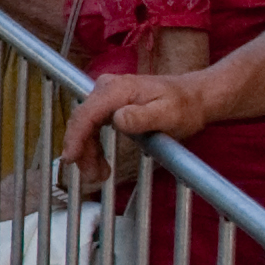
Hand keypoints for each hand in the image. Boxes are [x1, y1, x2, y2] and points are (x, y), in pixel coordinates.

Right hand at [61, 71, 205, 168]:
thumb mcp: (168, 114)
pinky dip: (94, 145)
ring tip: (98, 174)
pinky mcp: (109, 104)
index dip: (75, 137)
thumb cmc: (184, 106)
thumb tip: (117, 120)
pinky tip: (100, 161)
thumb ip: (142, 117)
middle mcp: (106, 88)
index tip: (70, 158)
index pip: (87, 113)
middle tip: (92, 176)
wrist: (194, 97)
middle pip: (83, 121)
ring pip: (86, 125)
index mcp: (117, 89)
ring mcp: (106, 95)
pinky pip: (94, 125)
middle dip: (83, 150)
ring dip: (88, 151)